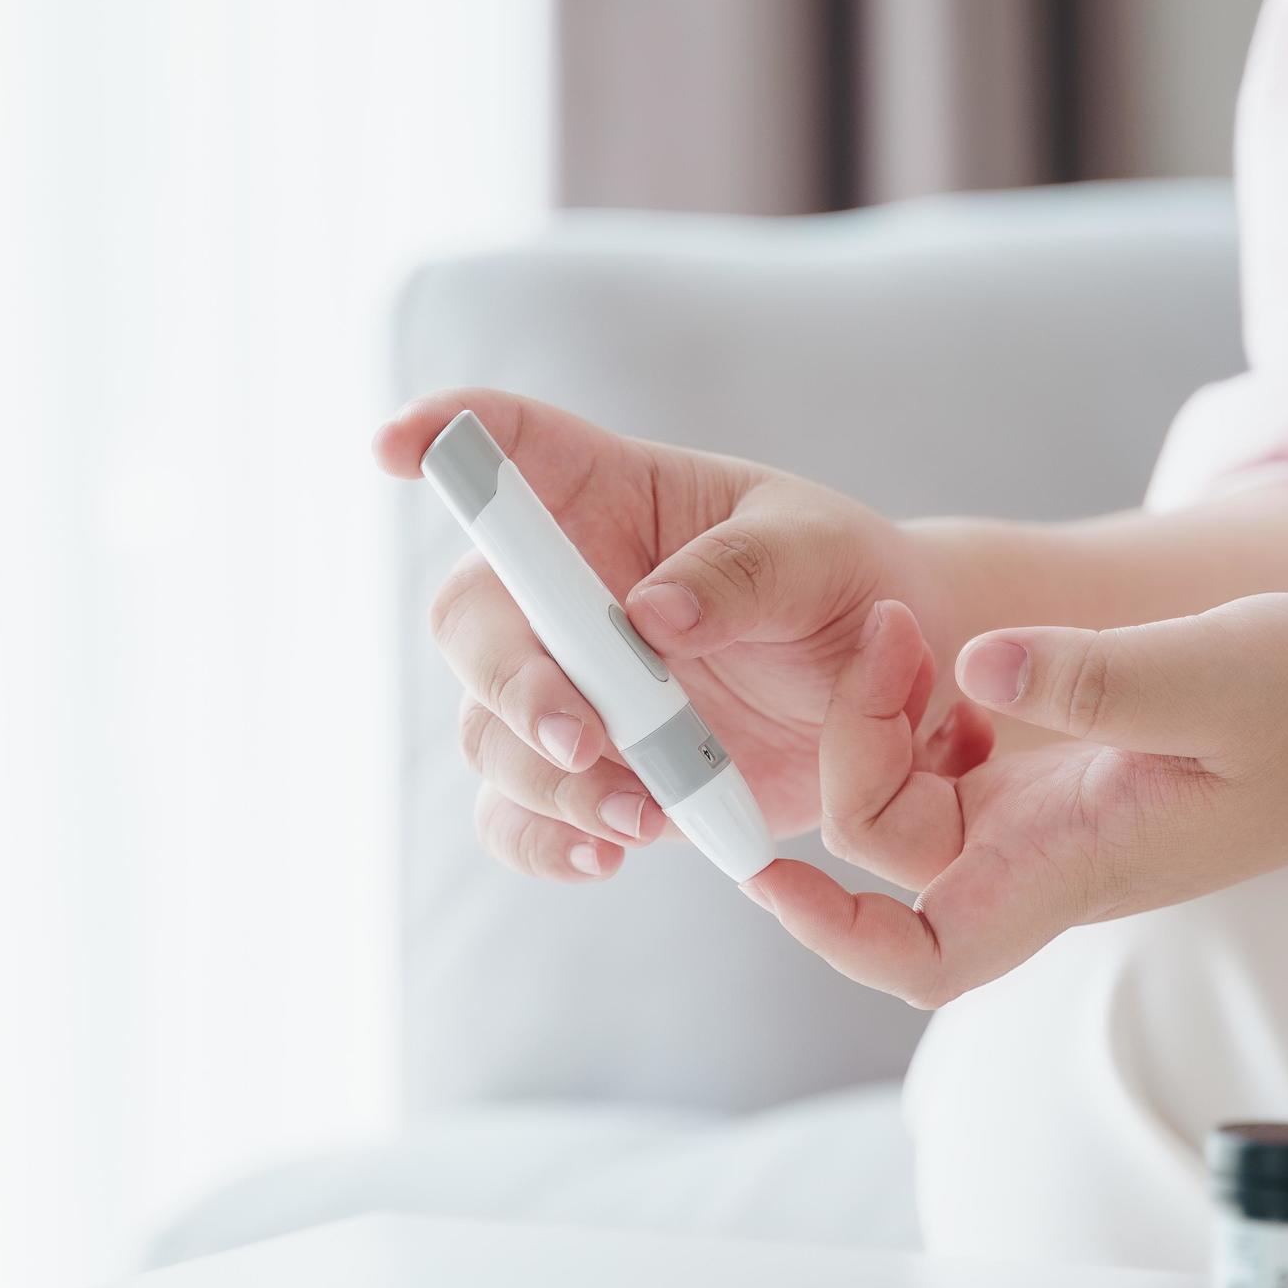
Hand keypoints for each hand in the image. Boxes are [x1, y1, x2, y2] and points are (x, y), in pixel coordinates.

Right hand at [374, 389, 971, 881]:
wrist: (892, 699)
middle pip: (471, 623)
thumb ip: (742, 574)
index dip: (444, 436)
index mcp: (609, 497)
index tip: (395, 449)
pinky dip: (546, 841)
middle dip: (513, 684)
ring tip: (643, 813)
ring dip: (549, 780)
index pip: (510, 444)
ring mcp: (565, 689)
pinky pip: (517, 818)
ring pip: (490, 735)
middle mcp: (564, 592)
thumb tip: (652, 613)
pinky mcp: (587, 776)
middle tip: (587, 737)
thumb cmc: (847, 588)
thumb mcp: (819, 556)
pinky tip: (609, 851)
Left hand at [748, 594, 1287, 1005]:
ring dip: (880, 724)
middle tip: (890, 636)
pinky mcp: (1071, 769)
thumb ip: (1100, 677)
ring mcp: (1060, 816)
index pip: (929, 957)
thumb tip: (973, 662)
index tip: (775, 868)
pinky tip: (932, 643)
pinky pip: (954, 761)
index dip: (838, 933)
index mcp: (1082, 863)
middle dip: (853, 757)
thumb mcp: (1221, 671)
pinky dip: (920, 708)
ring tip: (905, 627)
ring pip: (915, 804)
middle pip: (895, 857)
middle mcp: (1054, 855)